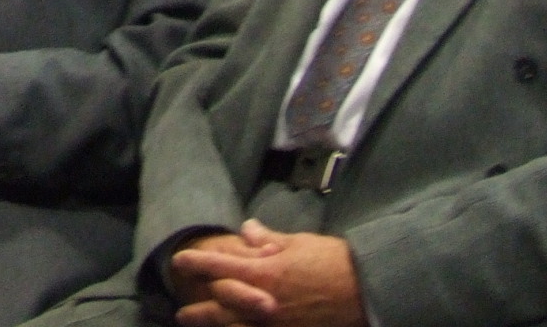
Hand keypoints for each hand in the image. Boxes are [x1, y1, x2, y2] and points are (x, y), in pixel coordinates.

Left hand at [171, 221, 362, 326]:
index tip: (179, 260)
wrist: (367, 291)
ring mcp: (277, 324)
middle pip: (221, 307)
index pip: (220, 266)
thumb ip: (267, 240)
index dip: (196, 263)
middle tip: (182, 313)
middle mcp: (264, 302)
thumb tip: (245, 229)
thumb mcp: (298, 243)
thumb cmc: (333, 261)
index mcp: (264, 273)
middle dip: (199, 310)